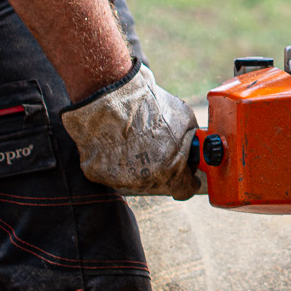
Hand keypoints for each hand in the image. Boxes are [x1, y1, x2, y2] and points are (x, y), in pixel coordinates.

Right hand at [60, 61, 199, 198]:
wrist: (110, 101)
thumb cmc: (147, 107)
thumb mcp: (184, 118)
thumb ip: (190, 137)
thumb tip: (193, 143)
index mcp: (171, 172)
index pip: (185, 189)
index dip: (188, 181)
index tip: (188, 175)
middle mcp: (146, 182)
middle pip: (160, 183)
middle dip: (163, 167)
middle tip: (158, 147)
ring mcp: (119, 180)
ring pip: (135, 177)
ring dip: (138, 163)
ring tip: (135, 138)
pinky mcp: (97, 174)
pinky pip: (112, 170)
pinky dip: (116, 159)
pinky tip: (117, 140)